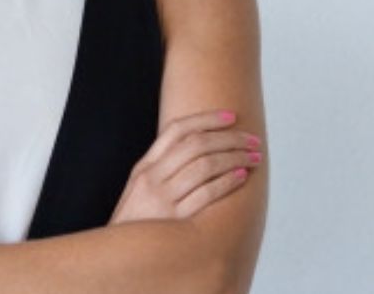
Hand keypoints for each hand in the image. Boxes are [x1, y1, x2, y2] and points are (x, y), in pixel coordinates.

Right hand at [109, 109, 262, 223]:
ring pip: (205, 166)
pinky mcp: (175, 220)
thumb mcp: (141, 188)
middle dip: (230, 139)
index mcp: (145, 166)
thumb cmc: (136, 223)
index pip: (177, 130)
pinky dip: (227, 181)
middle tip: (253, 140)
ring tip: (254, 157)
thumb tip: (199, 148)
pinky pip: (206, 194)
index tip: (232, 117)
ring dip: (235, 157)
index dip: (207, 119)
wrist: (119, 257)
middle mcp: (152, 177)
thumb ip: (163, 168)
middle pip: (197, 145)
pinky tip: (242, 176)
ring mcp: (162, 198)